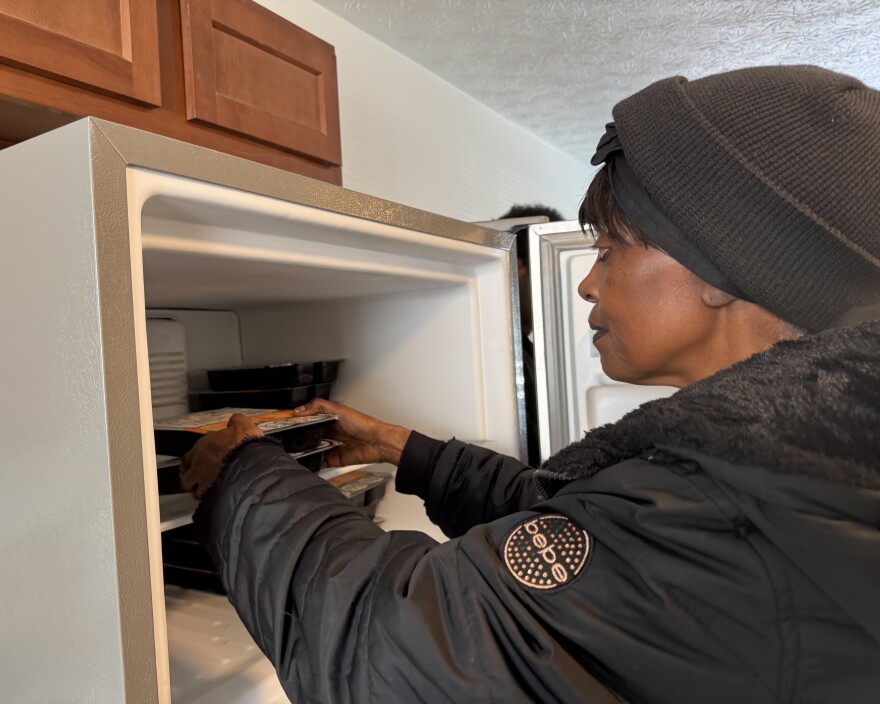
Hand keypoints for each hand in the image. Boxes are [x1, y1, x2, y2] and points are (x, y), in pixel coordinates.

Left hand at [180, 413, 263, 498]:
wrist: (254, 462)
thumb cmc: (248, 445)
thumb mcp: (244, 425)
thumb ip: (236, 421)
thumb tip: (235, 420)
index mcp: (204, 447)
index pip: (188, 458)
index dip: (191, 463)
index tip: (194, 466)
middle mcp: (199, 464)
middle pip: (185, 476)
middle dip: (191, 479)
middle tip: (197, 482)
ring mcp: (204, 480)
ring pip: (193, 490)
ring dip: (198, 491)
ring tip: (206, 492)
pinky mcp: (212, 493)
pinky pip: (205, 499)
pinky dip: (208, 499)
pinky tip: (216, 498)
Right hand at [293, 399, 410, 466]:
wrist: (378, 443)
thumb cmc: (363, 424)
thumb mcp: (338, 409)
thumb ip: (317, 407)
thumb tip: (298, 410)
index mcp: (328, 418)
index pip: (307, 418)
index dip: (296, 420)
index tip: (283, 422)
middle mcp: (328, 432)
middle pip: (306, 435)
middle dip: (297, 437)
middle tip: (287, 437)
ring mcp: (329, 446)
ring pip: (310, 449)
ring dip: (303, 450)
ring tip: (293, 449)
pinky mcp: (332, 459)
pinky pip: (318, 462)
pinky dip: (311, 462)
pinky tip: (305, 460)